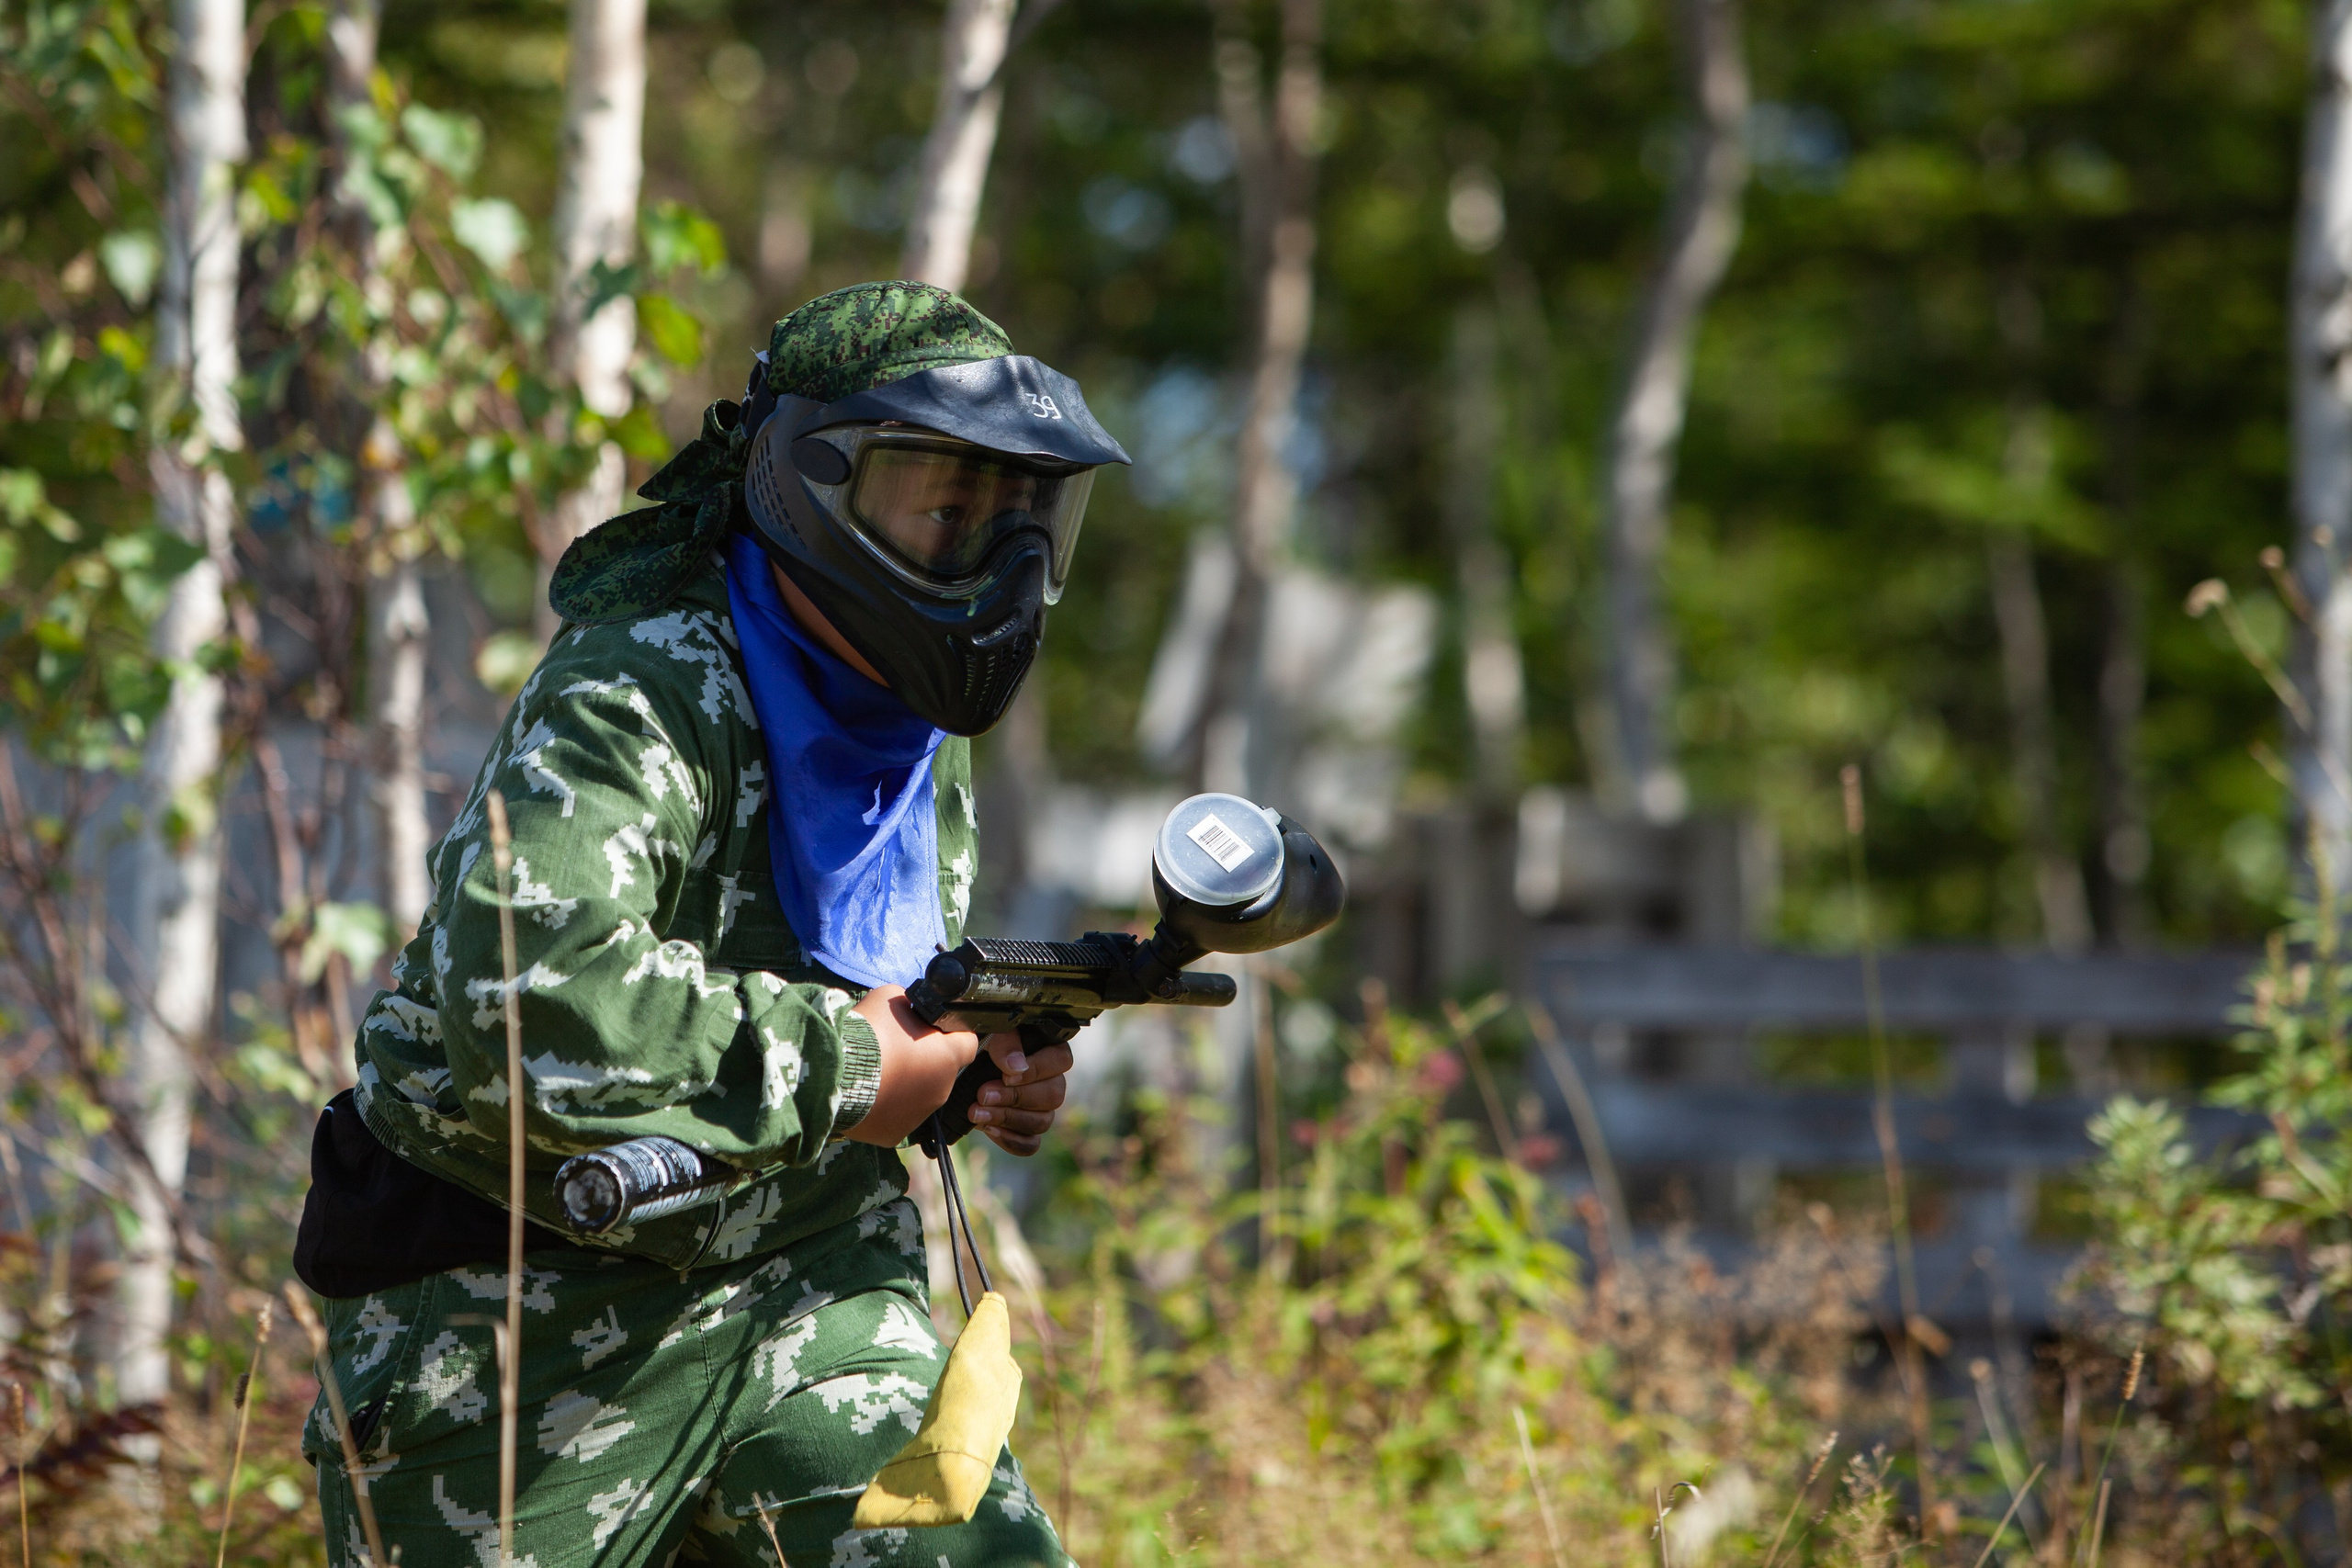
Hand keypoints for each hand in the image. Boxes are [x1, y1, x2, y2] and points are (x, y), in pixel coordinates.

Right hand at [844, 986, 980, 1147]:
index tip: (930, 1029)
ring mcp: (919, 1116)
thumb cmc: (868, 1033)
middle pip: (940, 1071)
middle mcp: (942, 1090)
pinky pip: (895, 1116)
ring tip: (875, 1074)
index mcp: (948, 1057)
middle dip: (923, 1061)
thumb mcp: (893, 999)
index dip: (951, 1033)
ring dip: (904, 1085)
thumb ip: (912, 1006)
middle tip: (893, 1050)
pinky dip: (884, 1107)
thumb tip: (911, 1011)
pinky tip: (865, 1095)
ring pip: (918, 1096)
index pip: (967, 1042)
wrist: (834, 1074)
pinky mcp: (894, 1135)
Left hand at [968, 1032, 1072, 1157]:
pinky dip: (1011, 1140)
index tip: (1006, 1075)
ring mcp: (1041, 1108)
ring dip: (1008, 1118)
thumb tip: (1017, 1067)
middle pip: (1053, 1095)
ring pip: (1043, 1121)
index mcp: (1049, 1050)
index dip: (1036, 1070)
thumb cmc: (981, 1040)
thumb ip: (1005, 1042)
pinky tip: (988, 1129)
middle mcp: (1051, 1080)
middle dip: (1015, 1097)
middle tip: (984, 1095)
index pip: (1061, 1061)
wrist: (959, 1067)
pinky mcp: (1025, 1130)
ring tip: (977, 1113)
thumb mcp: (990, 1030)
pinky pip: (1030, 1144)